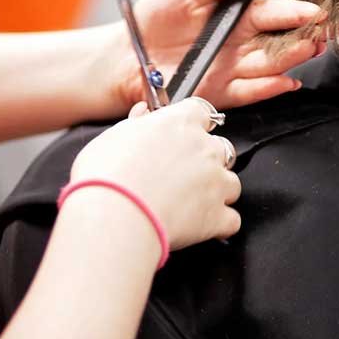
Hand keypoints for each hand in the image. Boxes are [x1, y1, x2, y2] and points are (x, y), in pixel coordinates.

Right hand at [70, 99, 240, 248]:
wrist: (113, 216)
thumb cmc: (107, 176)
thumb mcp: (113, 137)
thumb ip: (135, 123)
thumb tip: (143, 113)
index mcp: (181, 123)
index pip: (201, 111)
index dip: (194, 124)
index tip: (184, 135)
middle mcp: (206, 148)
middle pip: (221, 148)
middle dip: (207, 161)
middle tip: (181, 175)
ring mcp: (216, 182)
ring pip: (231, 183)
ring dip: (217, 192)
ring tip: (189, 204)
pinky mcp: (218, 216)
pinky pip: (231, 220)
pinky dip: (219, 225)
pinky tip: (201, 227)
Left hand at [114, 0, 324, 110]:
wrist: (126, 55)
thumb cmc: (155, 18)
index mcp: (239, 15)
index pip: (275, 12)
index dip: (297, 12)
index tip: (317, 11)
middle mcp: (242, 43)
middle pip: (281, 41)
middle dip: (304, 36)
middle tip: (322, 33)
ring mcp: (234, 69)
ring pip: (271, 65)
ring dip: (292, 59)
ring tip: (309, 50)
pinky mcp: (221, 93)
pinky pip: (250, 91)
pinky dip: (270, 88)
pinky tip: (287, 81)